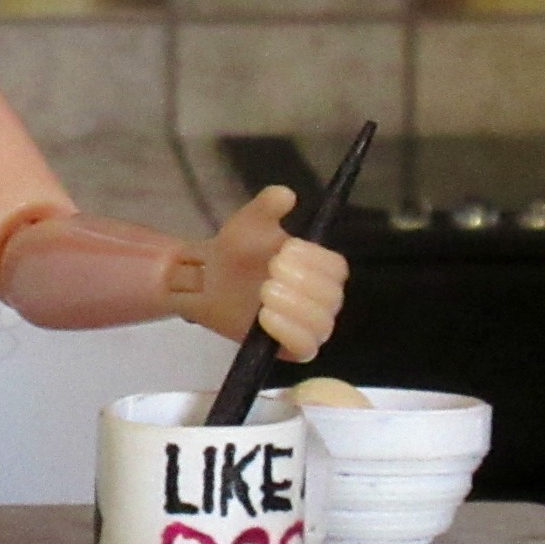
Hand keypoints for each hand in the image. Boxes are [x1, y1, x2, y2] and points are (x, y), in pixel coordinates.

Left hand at [176, 185, 348, 361]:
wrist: (208, 279)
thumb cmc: (238, 251)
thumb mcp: (250, 222)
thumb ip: (267, 205)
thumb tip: (285, 194)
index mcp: (319, 267)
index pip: (336, 268)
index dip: (313, 260)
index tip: (285, 251)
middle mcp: (322, 298)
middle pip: (331, 296)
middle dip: (301, 282)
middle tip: (270, 271)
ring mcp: (310, 326)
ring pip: (320, 323)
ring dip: (293, 306)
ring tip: (264, 293)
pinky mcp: (293, 349)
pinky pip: (305, 348)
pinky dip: (287, 331)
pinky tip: (264, 316)